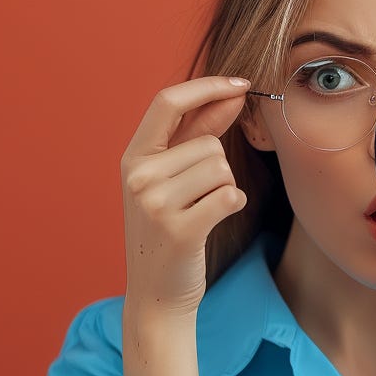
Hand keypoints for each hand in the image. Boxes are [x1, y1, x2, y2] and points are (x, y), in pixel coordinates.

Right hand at [121, 76, 250, 317]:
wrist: (158, 292)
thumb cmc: (170, 229)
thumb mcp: (172, 178)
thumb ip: (198, 134)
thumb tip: (233, 94)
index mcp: (133, 157)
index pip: (168, 101)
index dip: (208, 86)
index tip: (242, 83)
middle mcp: (138, 176)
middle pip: (209, 143)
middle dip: (218, 167)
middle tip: (197, 199)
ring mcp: (155, 203)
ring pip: (222, 169)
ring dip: (225, 189)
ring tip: (200, 212)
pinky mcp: (180, 229)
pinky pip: (230, 195)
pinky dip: (232, 206)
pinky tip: (212, 221)